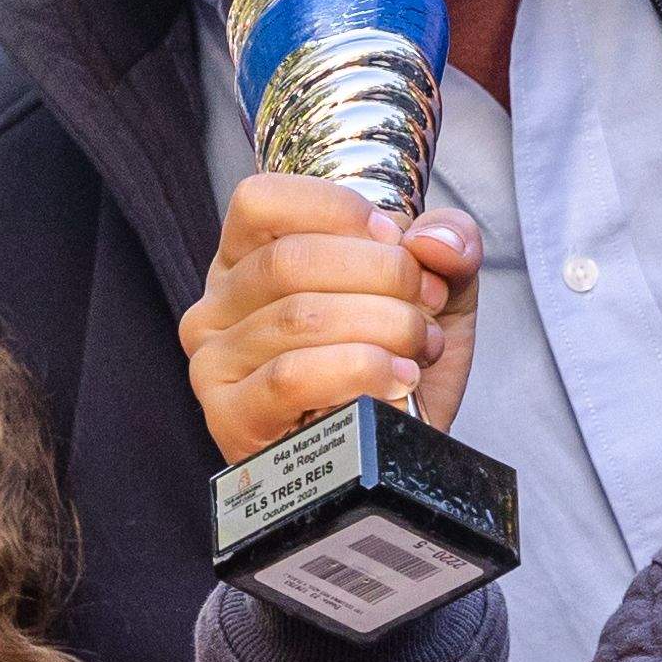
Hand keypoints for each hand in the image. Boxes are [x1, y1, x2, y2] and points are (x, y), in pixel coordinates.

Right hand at [182, 169, 479, 468]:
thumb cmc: (397, 371)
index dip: (338, 210)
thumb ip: (448, 245)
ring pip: (300, 318)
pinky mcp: (230, 420)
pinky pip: (291, 377)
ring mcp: (213, 365)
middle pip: (290, 259)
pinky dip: (359, 370)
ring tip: (418, 348)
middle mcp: (216, 307)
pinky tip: (396, 380)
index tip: (396, 241)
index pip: (262, 201)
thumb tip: (433, 240)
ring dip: (383, 327)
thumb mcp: (435, 292)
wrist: (397, 460)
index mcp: (248, 260)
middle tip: (425, 306)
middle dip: (382, 276)